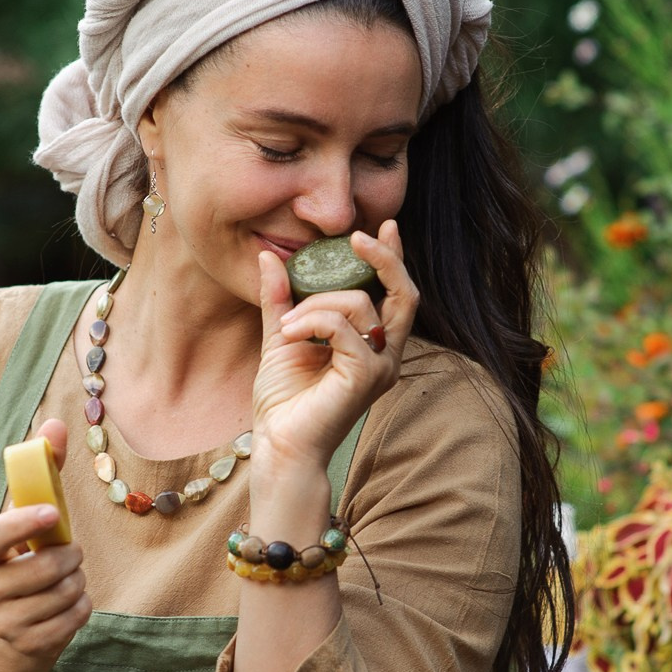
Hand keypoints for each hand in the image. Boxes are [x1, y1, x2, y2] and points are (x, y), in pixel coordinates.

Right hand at [0, 419, 91, 661]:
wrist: (14, 620)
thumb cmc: (23, 553)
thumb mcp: (28, 515)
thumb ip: (42, 470)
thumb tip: (57, 424)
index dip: (21, 524)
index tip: (52, 513)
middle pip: (45, 567)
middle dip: (70, 554)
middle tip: (69, 551)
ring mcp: (2, 623)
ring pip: (64, 592)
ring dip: (77, 579)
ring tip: (66, 576)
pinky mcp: (29, 645)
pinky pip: (75, 617)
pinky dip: (82, 605)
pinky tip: (69, 600)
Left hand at [251, 221, 417, 468]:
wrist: (279, 445)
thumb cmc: (285, 401)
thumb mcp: (282, 336)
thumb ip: (281, 299)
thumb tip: (268, 256)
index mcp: (371, 345)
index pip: (394, 293)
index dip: (393, 258)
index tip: (384, 226)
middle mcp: (385, 355)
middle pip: (404, 293)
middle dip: (385, 258)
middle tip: (357, 236)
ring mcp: (380, 367)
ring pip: (361, 304)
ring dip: (316, 303)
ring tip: (287, 325)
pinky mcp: (366, 376)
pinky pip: (343, 326)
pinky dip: (312, 320)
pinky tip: (289, 335)